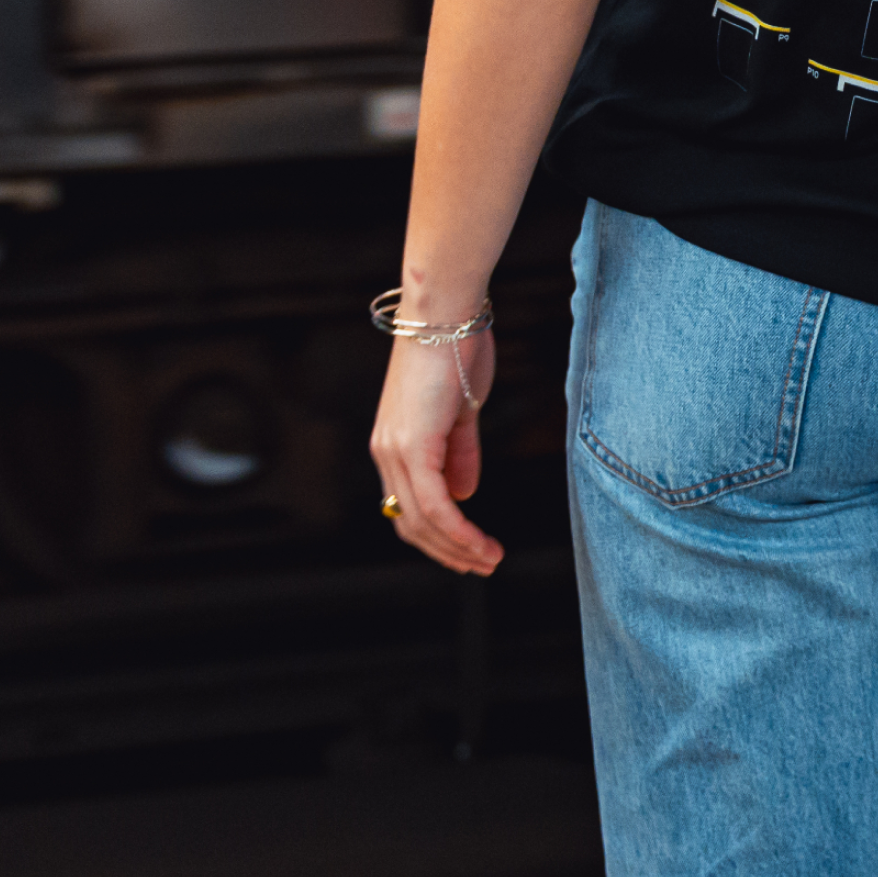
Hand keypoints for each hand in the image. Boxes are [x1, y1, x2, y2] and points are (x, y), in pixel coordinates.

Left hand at [368, 312, 502, 577]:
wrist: (446, 311)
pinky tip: (480, 544)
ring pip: (421, 521)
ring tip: (490, 560)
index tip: (470, 551)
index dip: (438, 536)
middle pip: (411, 524)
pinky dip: (458, 531)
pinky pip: (434, 505)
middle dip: (448, 553)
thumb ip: (459, 452)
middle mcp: (387, 451)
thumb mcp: (462, 410)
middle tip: (483, 566)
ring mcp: (396, 450)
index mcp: (395, 443)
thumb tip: (465, 493)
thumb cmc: (456, 348)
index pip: (409, 507)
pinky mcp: (412, 445)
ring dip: (458, 548)